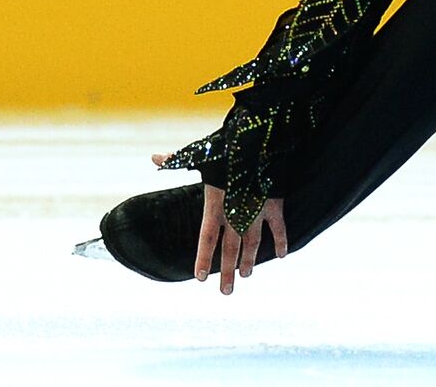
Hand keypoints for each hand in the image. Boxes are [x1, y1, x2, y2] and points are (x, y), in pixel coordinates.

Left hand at [151, 152, 288, 293]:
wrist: (254, 142)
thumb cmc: (224, 148)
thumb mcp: (197, 154)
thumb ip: (175, 161)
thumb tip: (153, 157)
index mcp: (215, 204)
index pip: (207, 238)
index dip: (203, 258)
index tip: (200, 278)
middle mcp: (235, 213)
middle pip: (230, 249)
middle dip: (227, 271)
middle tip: (225, 292)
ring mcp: (256, 211)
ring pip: (252, 243)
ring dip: (249, 261)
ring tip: (246, 275)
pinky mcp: (273, 204)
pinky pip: (278, 227)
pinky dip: (280, 241)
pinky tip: (282, 255)